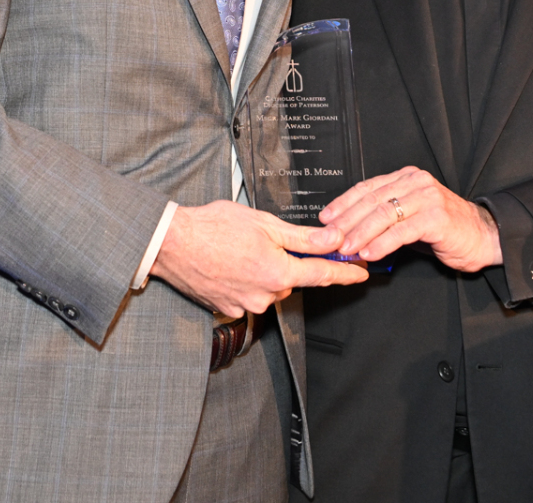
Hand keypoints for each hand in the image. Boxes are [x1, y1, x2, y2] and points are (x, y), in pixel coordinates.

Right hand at [150, 200, 369, 315]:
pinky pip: (250, 295)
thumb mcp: (265, 224)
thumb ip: (302, 237)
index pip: (322, 275)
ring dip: (266, 271)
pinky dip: (247, 281)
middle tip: (265, 241)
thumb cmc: (212, 228)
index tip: (360, 274)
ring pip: (271, 288)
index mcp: (278, 272)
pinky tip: (231, 263)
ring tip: (241, 249)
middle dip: (288, 263)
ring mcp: (246, 305)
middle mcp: (265, 295)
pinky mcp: (229, 309)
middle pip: (293, 280)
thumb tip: (332, 241)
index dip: (345, 273)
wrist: (172, 242)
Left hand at [320, 167, 502, 272]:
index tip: (326, 218)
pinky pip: (401, 231)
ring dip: (360, 233)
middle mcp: (416, 182)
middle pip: (371, 200)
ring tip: (346, 248)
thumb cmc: (446, 229)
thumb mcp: (411, 217)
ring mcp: (427, 197)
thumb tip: (350, 230)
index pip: (367, 187)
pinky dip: (381, 243)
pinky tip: (369, 253)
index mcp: (407, 178)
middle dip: (346, 221)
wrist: (484, 237)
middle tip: (329, 237)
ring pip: (383, 213)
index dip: (343, 203)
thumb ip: (385, 218)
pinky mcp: (436, 217)